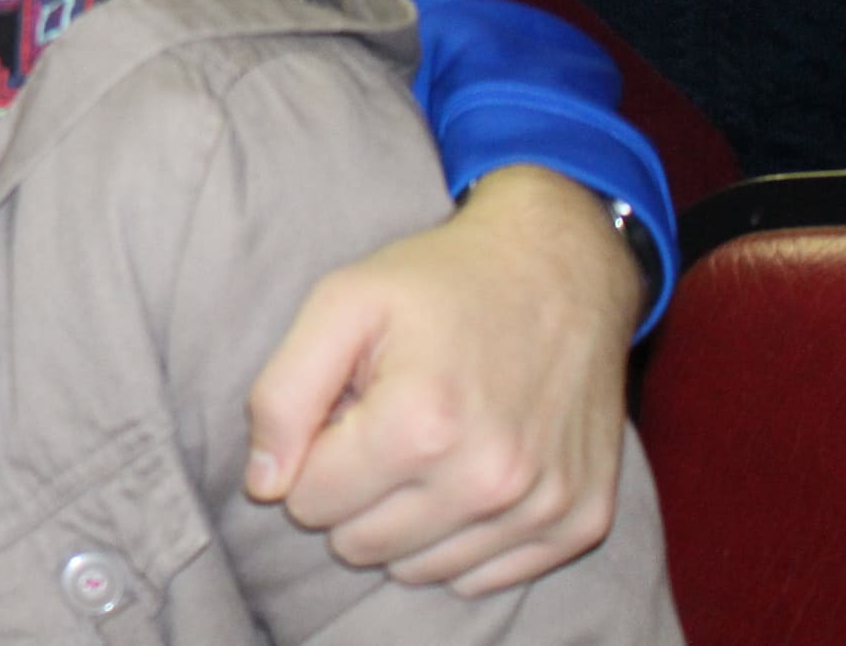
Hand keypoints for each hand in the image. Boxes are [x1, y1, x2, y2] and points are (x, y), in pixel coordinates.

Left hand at [243, 164, 643, 594]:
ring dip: (404, 520)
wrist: (560, 267)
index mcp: (420, 426)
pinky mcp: (581, 521)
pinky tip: (467, 474)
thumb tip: (264, 486)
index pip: (311, 502)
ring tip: (426, 446)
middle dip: (352, 492)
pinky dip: (461, 539)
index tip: (342, 411)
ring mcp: (541, 507)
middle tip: (382, 426)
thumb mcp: (341, 304)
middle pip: (361, 544)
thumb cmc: (439, 282)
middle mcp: (487, 480)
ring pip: (419, 570)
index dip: (311, 455)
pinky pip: (484, 578)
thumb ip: (282, 395)